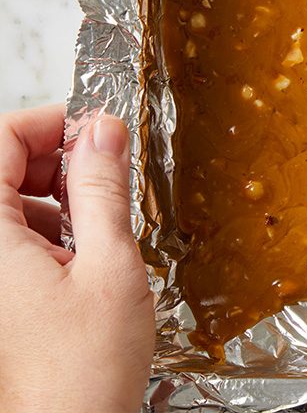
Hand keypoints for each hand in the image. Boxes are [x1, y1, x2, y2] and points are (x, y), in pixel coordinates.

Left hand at [0, 107, 152, 412]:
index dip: (52, 123)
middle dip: (55, 161)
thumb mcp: (110, 264)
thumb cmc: (83, 370)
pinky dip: (45, 232)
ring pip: (6, 203)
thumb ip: (102, 189)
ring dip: (53, 198)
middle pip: (0, 168)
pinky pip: (9, 240)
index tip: (99, 129)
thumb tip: (103, 131)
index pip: (0, 139)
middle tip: (108, 175)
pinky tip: (82, 258)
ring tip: (100, 226)